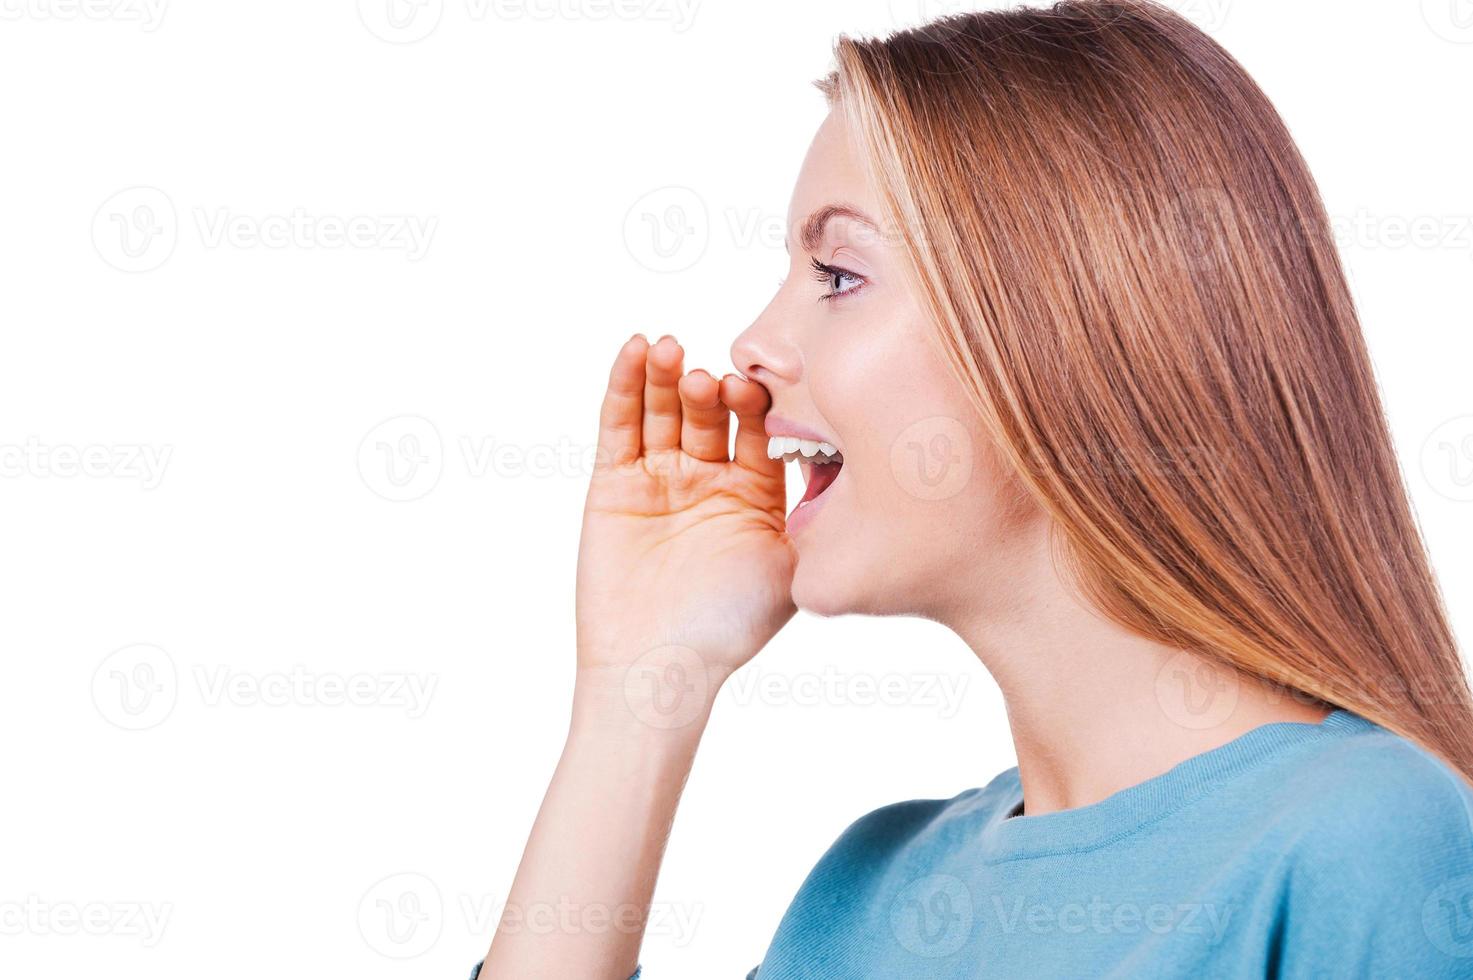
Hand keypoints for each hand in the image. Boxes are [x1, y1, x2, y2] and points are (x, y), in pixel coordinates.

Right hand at [575, 334, 795, 697]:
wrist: (657, 666)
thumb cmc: (728, 627)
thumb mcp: (789, 568)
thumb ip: (815, 517)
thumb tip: (859, 463)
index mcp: (753, 492)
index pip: (756, 429)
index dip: (755, 404)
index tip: (755, 388)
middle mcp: (708, 477)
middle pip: (708, 413)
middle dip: (709, 390)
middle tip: (711, 379)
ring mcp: (660, 476)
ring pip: (663, 410)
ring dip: (666, 375)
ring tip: (669, 348)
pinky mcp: (614, 482)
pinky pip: (620, 425)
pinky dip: (626, 385)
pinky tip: (636, 349)